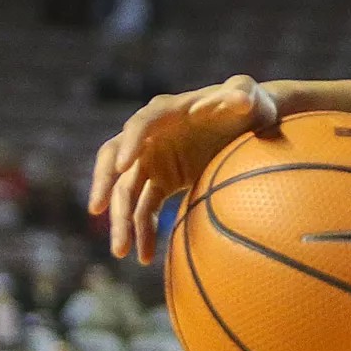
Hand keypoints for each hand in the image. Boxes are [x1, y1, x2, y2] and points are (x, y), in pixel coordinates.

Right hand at [91, 75, 279, 264]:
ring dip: (120, 220)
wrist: (252, 125)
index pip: (140, 124)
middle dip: (105, 183)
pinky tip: (145, 257)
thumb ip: (242, 93)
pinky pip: (144, 208)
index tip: (122, 167)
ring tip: (121, 251)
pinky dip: (142, 230)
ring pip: (125, 191)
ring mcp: (153, 160)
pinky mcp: (161, 180)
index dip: (129, 143)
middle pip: (114, 159)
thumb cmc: (249, 106)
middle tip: (98, 209)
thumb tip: (241, 98)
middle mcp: (151, 136)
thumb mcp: (249, 96)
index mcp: (168, 112)